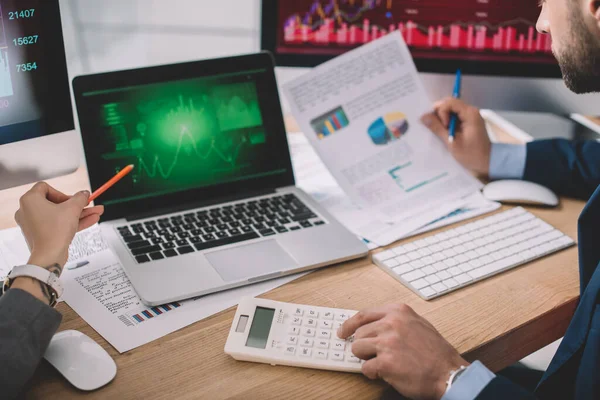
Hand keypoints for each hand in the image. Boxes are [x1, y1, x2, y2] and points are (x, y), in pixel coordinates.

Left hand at [14, 182, 103, 269]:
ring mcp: (33, 223)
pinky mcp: (40, 234)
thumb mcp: (73, 209)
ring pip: (59, 214)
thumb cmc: (54, 232)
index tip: (73, 198)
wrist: (49, 255)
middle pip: (55, 202)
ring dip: (78, 214)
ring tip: (95, 213)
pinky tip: (89, 221)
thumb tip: (84, 194)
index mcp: (30, 200)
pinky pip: (57, 224)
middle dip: (76, 204)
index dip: (63, 192)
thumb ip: (80, 198)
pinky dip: (71, 222)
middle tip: (87, 205)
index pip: (46, 187)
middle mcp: (28, 211)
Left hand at [338, 304, 467, 399]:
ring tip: (383, 362)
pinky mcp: (385, 362)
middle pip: (359, 333)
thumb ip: (395, 321)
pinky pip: (365, 368)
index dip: (349, 324)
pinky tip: (386, 373)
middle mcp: (391, 323)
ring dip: (367, 358)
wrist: (450, 373)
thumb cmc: (436, 353)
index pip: (363, 314)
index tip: (342, 331)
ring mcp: (387, 342)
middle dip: (363, 346)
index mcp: (398, 311)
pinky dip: (373, 373)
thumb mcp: (417, 324)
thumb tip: (372, 325)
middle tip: (374, 354)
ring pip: (357, 349)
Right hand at [421, 98, 491, 177]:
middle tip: (438, 128)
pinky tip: (444, 132)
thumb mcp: (452, 143)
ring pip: (450, 110)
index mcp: (470, 113)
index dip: (441, 112)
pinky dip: (446, 122)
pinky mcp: (467, 122)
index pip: (449, 102)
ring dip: (442, 119)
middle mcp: (470, 111)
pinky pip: (454, 116)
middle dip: (439, 114)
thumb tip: (423, 117)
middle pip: (449, 104)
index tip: (444, 127)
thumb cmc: (471, 155)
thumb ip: (438, 128)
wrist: (487, 163)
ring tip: (440, 131)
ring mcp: (469, 116)